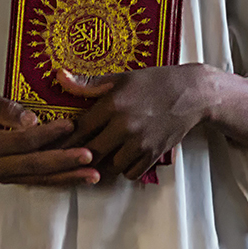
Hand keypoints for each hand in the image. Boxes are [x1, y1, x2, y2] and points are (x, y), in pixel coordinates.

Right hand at [0, 93, 100, 186]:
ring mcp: (5, 176)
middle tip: (90, 156)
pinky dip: (61, 181)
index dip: (48, 133)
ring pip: (41, 178)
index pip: (24, 141)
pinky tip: (80, 178)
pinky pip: (39, 182)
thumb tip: (33, 119)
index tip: (71, 123)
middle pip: (36, 165)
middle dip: (65, 161)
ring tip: (94, 175)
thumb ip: (7, 109)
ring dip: (69, 177)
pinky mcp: (13, 180)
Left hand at [58, 63, 247, 180]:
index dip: (65, 138)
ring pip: (110, 166)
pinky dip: (124, 168)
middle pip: (91, 152)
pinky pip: (131, 172)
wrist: (193, 93)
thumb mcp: (121, 77)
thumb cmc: (154, 82)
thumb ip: (89, 83)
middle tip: (73, 154)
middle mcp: (125, 126)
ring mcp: (141, 143)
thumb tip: (59, 76)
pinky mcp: (154, 154)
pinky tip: (122, 157)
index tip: (54, 143)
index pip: (79, 129)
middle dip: (81, 154)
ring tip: (102, 153)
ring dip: (104, 162)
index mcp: (113, 105)